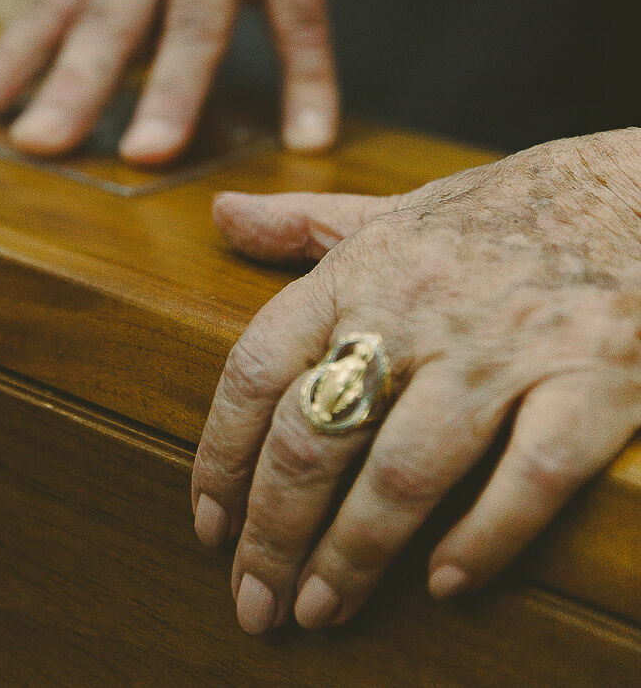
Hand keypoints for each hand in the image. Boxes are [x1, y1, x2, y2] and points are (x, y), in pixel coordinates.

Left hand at [0, 0, 357, 161]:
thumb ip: (99, 2)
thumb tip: (53, 81)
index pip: (46, 11)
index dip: (6, 62)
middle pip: (109, 23)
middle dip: (73, 85)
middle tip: (40, 143)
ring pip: (195, 25)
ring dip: (171, 92)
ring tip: (149, 155)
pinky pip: (301, 20)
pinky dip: (308, 80)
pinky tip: (309, 136)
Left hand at [192, 130, 640, 633]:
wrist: (637, 193)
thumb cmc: (506, 209)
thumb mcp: (397, 209)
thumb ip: (304, 223)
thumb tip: (222, 216)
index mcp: (366, 266)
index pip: (260, 366)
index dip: (221, 454)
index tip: (206, 521)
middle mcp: (422, 305)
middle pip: (317, 433)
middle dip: (273, 531)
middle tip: (253, 599)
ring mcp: (506, 347)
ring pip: (405, 470)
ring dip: (353, 554)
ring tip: (322, 610)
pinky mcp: (591, 380)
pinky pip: (528, 478)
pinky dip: (482, 539)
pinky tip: (444, 583)